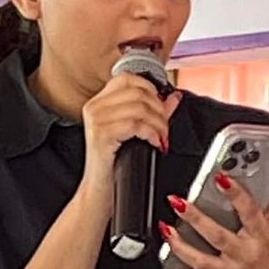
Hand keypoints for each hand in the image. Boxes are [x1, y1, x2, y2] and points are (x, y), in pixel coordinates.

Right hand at [81, 75, 180, 190]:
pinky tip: (155, 144)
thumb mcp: (135, 132)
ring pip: (139, 108)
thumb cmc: (115, 163)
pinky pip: (136, 125)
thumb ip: (154, 111)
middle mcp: (94, 107)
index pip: (127, 78)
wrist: (100, 190)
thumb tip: (174, 97)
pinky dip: (152, 133)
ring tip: (161, 138)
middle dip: (159, 110)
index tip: (160, 106)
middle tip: (165, 128)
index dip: (149, 88)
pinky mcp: (101, 134)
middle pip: (137, 92)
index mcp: (99, 102)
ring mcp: (96, 120)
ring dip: (158, 124)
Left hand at [163, 173, 268, 268]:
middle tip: (179, 202)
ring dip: (180, 245)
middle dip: (195, 218)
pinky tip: (169, 267)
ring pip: (200, 261)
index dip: (235, 194)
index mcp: (261, 237)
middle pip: (216, 236)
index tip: (221, 178)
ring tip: (166, 229)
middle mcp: (244, 255)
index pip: (249, 212)